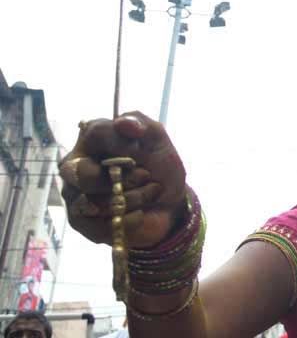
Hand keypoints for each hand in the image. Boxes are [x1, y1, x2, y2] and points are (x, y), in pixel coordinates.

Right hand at [59, 112, 186, 248]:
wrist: (169, 201)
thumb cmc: (158, 165)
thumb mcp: (157, 139)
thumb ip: (140, 122)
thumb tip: (124, 123)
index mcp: (90, 140)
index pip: (95, 133)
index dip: (122, 144)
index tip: (141, 151)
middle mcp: (74, 166)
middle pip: (83, 175)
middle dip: (125, 180)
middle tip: (146, 176)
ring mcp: (73, 195)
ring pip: (95, 204)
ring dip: (133, 199)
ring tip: (149, 194)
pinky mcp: (80, 222)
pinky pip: (99, 226)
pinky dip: (128, 220)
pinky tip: (140, 213)